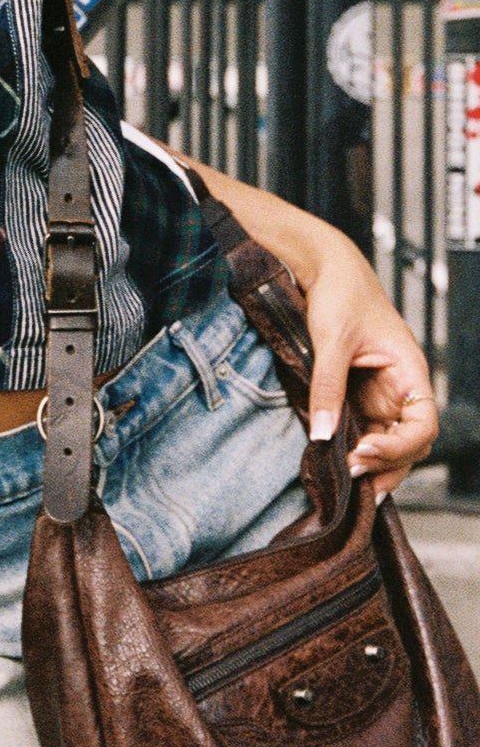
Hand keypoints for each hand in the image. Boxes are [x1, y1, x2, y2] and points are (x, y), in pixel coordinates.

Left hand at [302, 240, 438, 500]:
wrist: (325, 268)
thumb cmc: (340, 294)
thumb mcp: (331, 340)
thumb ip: (327, 386)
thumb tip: (322, 435)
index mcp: (410, 372)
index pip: (423, 425)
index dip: (401, 445)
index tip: (367, 450)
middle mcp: (401, 388)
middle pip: (408, 443)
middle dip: (386, 464)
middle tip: (351, 474)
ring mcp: (381, 394)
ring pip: (387, 442)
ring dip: (371, 463)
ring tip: (344, 478)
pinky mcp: (359, 395)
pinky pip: (365, 430)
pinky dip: (355, 449)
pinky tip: (337, 463)